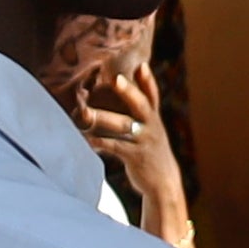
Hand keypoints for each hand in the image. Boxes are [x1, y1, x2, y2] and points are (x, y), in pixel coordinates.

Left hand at [55, 19, 190, 241]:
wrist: (163, 182)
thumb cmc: (150, 153)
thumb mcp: (150, 132)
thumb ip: (139, 116)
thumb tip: (120, 98)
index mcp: (154, 119)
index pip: (152, 96)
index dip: (147, 81)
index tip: (141, 65)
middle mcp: (151, 127)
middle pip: (140, 105)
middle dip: (129, 91)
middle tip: (117, 79)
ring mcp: (144, 142)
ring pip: (122, 126)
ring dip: (102, 118)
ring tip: (85, 111)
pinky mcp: (135, 157)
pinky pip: (114, 146)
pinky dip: (98, 142)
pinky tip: (85, 139)